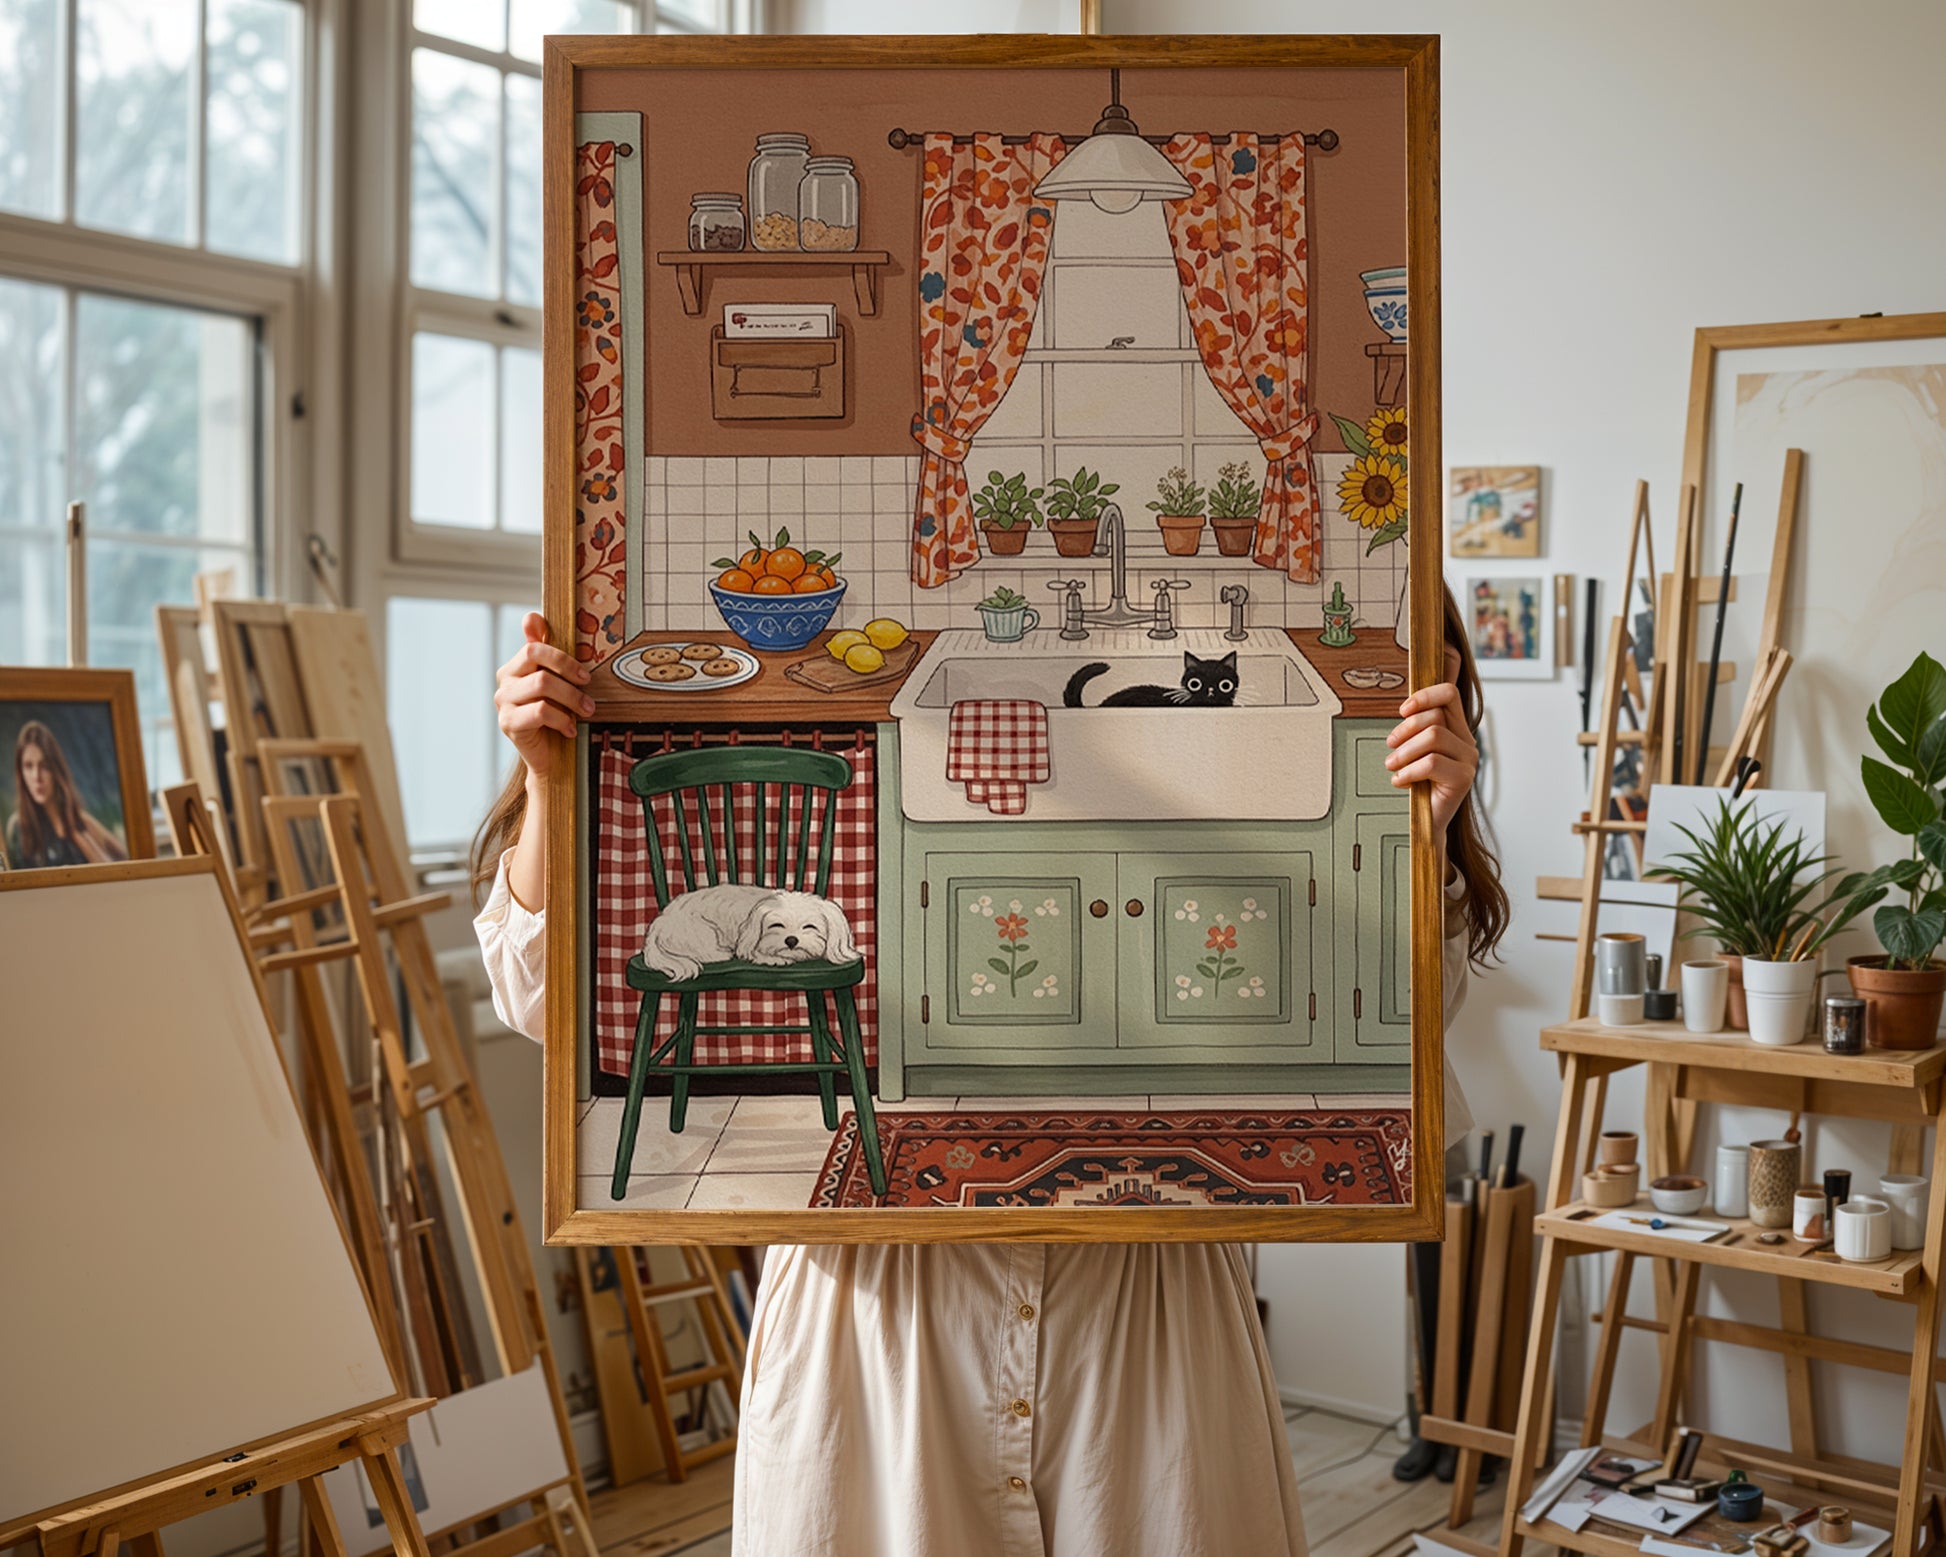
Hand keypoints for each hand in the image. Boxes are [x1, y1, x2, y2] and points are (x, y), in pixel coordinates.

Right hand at [494, 612, 590, 780]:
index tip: (584, 674)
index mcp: (516, 666)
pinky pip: (541, 711)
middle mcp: (505, 680)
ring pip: (541, 684)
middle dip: (569, 672)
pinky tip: (569, 729)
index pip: (533, 646)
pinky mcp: (508, 723)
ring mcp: (504, 702)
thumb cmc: (558, 716)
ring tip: (586, 711)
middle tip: (589, 688)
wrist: (552, 759)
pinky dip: (561, 719)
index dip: (560, 655)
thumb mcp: (559, 683)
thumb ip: (549, 654)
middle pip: (535, 657)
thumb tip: (532, 616)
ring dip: (571, 698)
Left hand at [1386, 644, 1477, 838]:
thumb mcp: (1415, 751)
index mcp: (1458, 730)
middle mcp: (1468, 742)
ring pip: (1433, 737)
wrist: (1427, 822)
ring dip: (1404, 752)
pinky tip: (1400, 782)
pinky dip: (1408, 771)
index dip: (1425, 696)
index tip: (1402, 710)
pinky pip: (1431, 763)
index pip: (1449, 695)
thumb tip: (1406, 708)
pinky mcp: (1464, 779)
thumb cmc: (1419, 785)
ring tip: (1392, 766)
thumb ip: (1417, 729)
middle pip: (1435, 717)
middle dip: (1405, 730)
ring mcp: (1469, 761)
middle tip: (1390, 746)